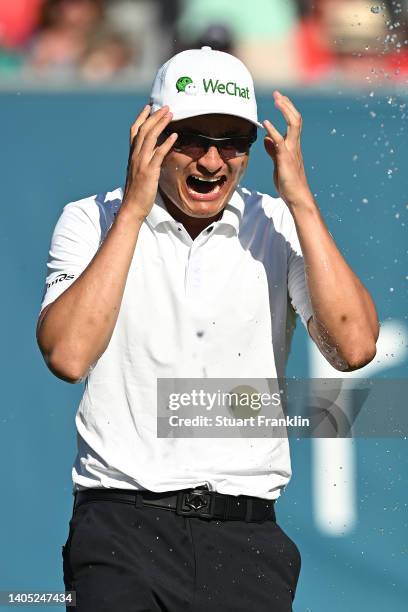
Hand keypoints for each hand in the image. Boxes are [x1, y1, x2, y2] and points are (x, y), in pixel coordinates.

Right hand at [122, 105, 177, 220]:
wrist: (132, 207)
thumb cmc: (137, 193)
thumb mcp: (139, 173)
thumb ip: (144, 162)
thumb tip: (153, 155)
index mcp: (132, 156)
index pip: (134, 131)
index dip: (141, 117)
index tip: (148, 107)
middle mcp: (135, 156)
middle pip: (143, 130)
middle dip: (154, 116)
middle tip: (165, 107)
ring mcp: (141, 163)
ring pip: (150, 138)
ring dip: (160, 124)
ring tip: (170, 114)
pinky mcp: (149, 172)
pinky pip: (158, 154)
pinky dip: (166, 143)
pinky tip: (174, 135)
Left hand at [263, 91, 312, 207]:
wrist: (297, 197)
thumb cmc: (288, 183)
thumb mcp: (278, 163)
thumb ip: (273, 150)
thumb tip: (266, 139)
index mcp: (293, 146)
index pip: (294, 122)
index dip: (287, 109)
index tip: (279, 98)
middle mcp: (295, 146)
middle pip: (296, 119)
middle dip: (287, 105)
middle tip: (277, 94)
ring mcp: (291, 151)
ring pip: (293, 125)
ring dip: (285, 110)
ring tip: (277, 99)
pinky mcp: (285, 159)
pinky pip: (280, 142)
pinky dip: (273, 130)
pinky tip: (266, 123)